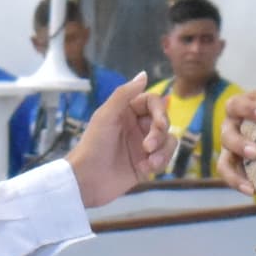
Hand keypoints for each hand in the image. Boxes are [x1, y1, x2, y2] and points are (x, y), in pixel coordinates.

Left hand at [67, 77, 165, 211]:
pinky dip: (160, 163)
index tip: (158, 124)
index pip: (153, 103)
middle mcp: (137, 126)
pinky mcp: (147, 164)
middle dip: (160, 134)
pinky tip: (147, 169)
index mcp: (126, 112)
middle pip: (164, 122)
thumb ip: (125, 94)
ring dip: (163, 151)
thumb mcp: (106, 115)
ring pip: (168, 140)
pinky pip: (165, 158)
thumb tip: (144, 74)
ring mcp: (143, 146)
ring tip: (150, 162)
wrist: (87, 181)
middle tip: (148, 146)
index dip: (160, 111)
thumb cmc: (93, 145)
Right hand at [216, 84, 255, 186]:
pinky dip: (239, 183)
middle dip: (239, 143)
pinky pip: (232, 177)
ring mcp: (233, 149)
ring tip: (250, 184)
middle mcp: (233, 127)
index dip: (248, 110)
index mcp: (243, 107)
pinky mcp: (237, 166)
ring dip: (235, 172)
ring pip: (224, 161)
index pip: (237, 105)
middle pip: (227, 134)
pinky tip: (253, 191)